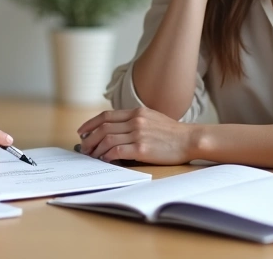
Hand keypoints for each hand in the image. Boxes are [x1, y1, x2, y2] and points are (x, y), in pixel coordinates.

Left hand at [77, 107, 196, 164]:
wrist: (190, 139)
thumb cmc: (173, 133)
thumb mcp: (152, 118)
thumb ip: (135, 121)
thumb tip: (116, 131)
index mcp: (136, 112)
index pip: (106, 116)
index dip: (91, 124)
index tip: (82, 131)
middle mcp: (135, 121)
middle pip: (103, 128)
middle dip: (89, 139)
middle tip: (84, 148)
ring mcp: (138, 134)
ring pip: (107, 140)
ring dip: (96, 149)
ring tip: (92, 156)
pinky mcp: (142, 149)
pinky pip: (117, 151)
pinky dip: (107, 156)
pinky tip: (105, 160)